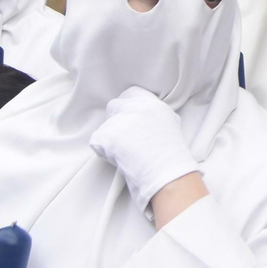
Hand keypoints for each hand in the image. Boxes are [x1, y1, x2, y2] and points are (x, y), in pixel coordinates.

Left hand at [89, 87, 198, 211]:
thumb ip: (152, 115)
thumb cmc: (170, 157)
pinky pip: (97, 142)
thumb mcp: (170, 125)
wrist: (167, 174)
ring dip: (111, 140)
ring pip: (105, 127)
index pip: (131, 93)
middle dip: (116, 122)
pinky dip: (104, 152)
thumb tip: (135, 116)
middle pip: (114, 107)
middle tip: (127, 140)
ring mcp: (122, 121)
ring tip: (129, 153)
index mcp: (154, 104)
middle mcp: (137, 107)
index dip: (127, 107)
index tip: (129, 119)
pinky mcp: (109, 136)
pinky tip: (121, 158)